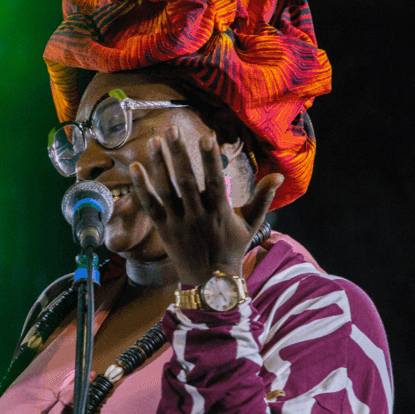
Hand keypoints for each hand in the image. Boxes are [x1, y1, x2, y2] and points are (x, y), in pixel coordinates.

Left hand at [128, 129, 282, 285]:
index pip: (215, 182)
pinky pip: (150, 206)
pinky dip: (141, 187)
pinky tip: (134, 167)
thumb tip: (280, 176)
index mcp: (220, 213)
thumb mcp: (251, 225)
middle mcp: (197, 216)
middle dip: (178, 154)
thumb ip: (263, 198)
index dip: (210, 160)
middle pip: (185, 181)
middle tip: (171, 129)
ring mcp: (178, 223)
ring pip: (166, 190)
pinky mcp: (163, 229)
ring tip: (154, 140)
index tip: (207, 136)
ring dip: (158, 164)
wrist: (210, 284)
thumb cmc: (232, 250)